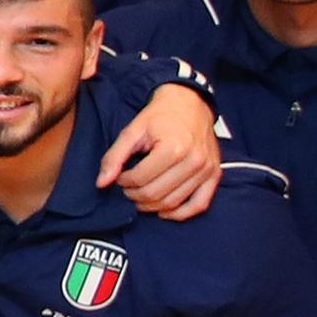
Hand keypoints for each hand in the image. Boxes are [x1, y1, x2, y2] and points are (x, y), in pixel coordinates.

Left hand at [98, 81, 221, 221]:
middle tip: (128, 188)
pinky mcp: (215, 174)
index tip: (120, 176)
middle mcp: (194, 161)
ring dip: (152, 205)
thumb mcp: (132, 131)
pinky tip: (164, 211)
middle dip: (135, 195)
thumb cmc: (160, 116)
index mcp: (174, 148)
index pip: (140, 179)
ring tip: (141, 195)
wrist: (190, 103)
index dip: (124, 182)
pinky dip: (180, 213)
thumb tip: (101, 183)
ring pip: (174, 202)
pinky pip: (200, 204)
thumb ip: (114, 157)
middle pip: (156, 194)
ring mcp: (207, 169)